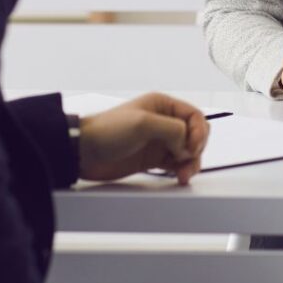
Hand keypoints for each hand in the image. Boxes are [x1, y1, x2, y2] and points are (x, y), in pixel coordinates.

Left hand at [78, 92, 209, 184]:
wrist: (83, 152)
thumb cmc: (108, 130)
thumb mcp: (143, 124)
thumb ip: (172, 130)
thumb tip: (188, 145)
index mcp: (163, 106)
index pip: (194, 116)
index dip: (199, 132)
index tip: (191, 148)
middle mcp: (164, 122)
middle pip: (194, 134)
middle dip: (196, 149)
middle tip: (187, 161)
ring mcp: (159, 141)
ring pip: (187, 151)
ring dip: (190, 163)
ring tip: (183, 175)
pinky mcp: (152, 159)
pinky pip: (176, 164)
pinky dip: (181, 170)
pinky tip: (179, 177)